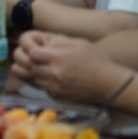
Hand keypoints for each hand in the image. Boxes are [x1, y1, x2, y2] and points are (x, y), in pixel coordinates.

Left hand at [11, 31, 126, 103]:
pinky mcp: (56, 97)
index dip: (31, 48)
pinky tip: (50, 76)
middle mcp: (53, 74)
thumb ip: (56, 41)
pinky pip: (40, 87)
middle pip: (26, 65)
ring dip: (32, 70)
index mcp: (58, 58)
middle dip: (28, 58)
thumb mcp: (78, 43)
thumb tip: (39, 41)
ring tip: (40, 65)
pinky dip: (41, 80)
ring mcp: (54, 87)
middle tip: (33, 56)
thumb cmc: (96, 61)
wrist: (111, 85)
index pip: (31, 53)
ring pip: (30, 77)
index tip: (37, 47)